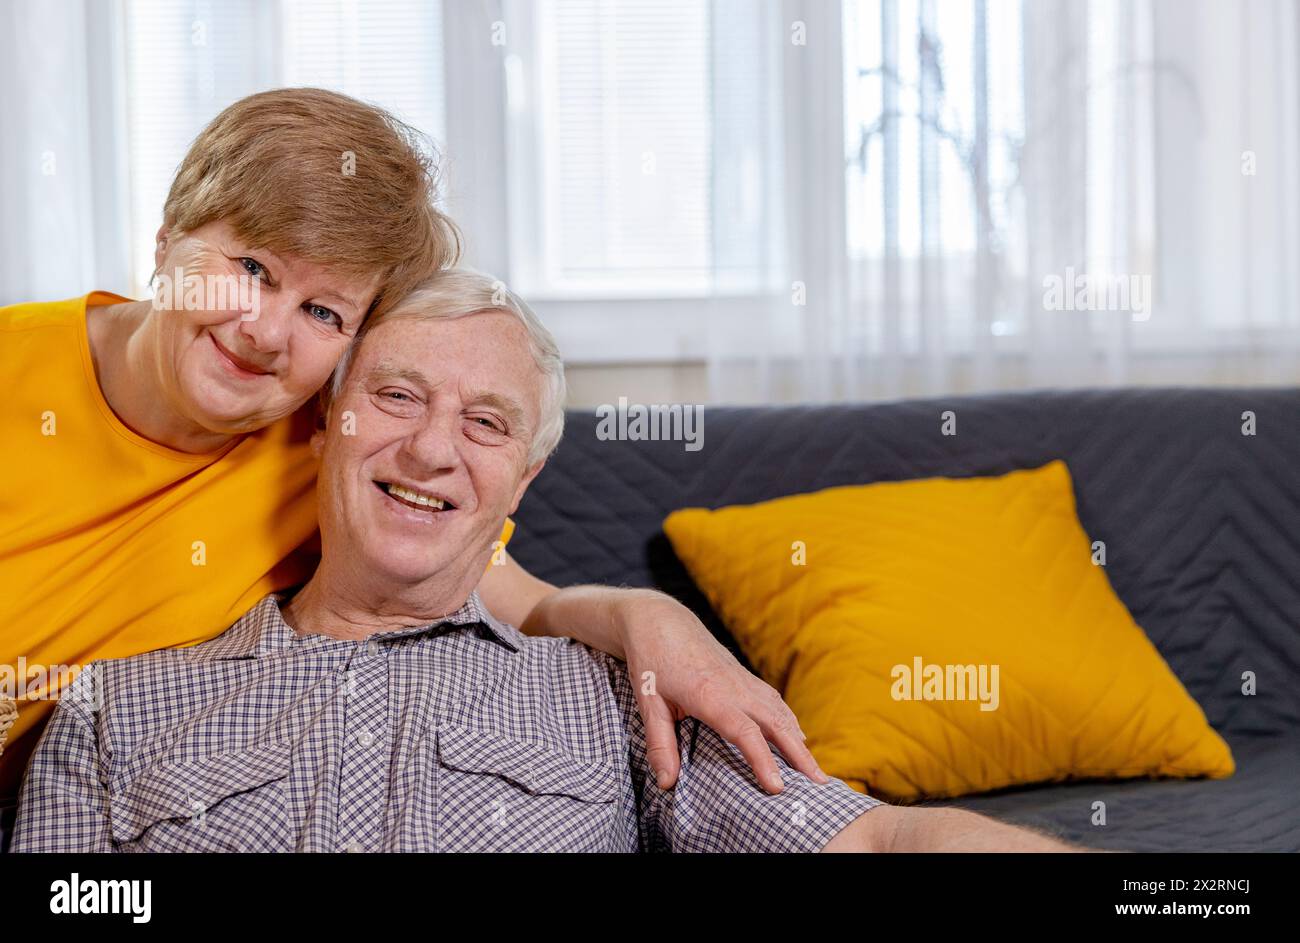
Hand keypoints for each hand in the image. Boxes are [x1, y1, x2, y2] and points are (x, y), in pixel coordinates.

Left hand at [617, 590, 829, 794]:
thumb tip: (667, 783)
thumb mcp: (648, 702)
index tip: (777, 787)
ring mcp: (742, 679)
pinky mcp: (743, 675)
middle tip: (820, 785)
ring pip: (779, 712)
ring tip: (816, 771)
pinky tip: (797, 737)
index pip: (744, 732)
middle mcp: (734, 686)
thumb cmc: (651, 660)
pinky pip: (774, 700)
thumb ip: (660, 743)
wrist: (658, 619)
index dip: (763, 760)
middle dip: (799, 756)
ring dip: (799, 741)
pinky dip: (790, 721)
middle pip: (775, 723)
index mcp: (709, 694)